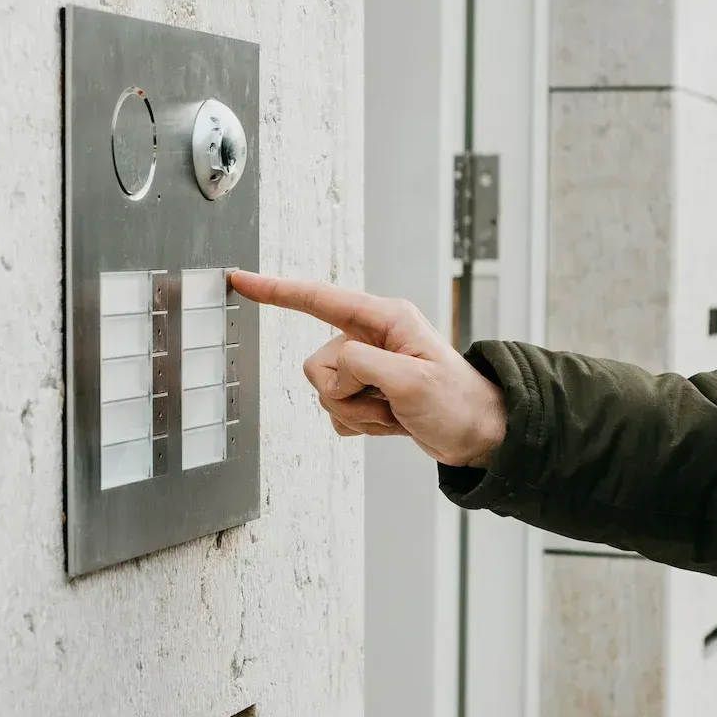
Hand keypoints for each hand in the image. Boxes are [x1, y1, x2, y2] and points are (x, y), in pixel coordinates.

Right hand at [228, 271, 506, 468]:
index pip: (317, 299)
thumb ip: (364, 364)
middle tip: (388, 400)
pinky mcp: (365, 393)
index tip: (239, 279)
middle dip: (348, 392)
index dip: (275, 291)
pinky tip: (391, 422)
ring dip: (359, 412)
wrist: (477, 436)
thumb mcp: (412, 381)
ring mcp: (366, 367)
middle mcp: (371, 338)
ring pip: (324, 392)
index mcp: (384, 319)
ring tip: (395, 412)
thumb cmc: (457, 403)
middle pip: (317, 363)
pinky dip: (360, 425)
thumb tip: (335, 364)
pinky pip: (336, 413)